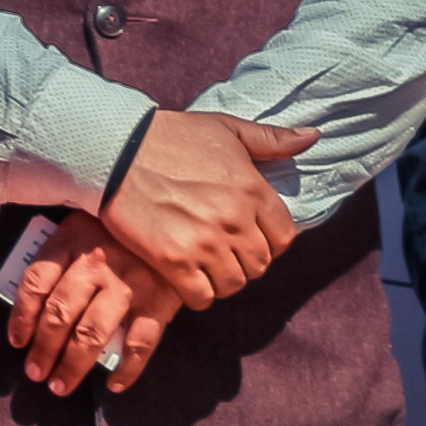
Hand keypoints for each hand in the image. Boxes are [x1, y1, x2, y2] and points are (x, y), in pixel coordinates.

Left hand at [2, 214, 183, 395]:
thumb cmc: (124, 226)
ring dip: (73, 364)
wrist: (181, 221)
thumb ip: (64, 254)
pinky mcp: (158, 302)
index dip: (21, 317)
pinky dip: (127, 369)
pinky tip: (115, 386)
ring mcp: (128, 285)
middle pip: (59, 314)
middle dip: (43, 349)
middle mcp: (96, 264)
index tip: (17, 341)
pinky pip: (139, 343)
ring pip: (91, 333)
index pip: (35, 283)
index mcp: (72, 239)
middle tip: (35, 373)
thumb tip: (39, 303)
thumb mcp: (87, 224)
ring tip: (60, 385)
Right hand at [98, 108, 314, 306]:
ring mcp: (205, 244)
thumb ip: (271, 139)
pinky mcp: (173, 261)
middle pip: (260, 265)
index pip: (284, 238)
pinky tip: (187, 280)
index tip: (250, 237)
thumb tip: (312, 136)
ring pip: (234, 283)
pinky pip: (201, 297)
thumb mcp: (226, 129)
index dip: (269, 242)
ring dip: (222, 279)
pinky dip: (197, 294)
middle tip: (224, 253)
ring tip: (206, 266)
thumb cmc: (170, 137)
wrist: (112, 149)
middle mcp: (235, 221)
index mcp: (253, 191)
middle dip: (245, 261)